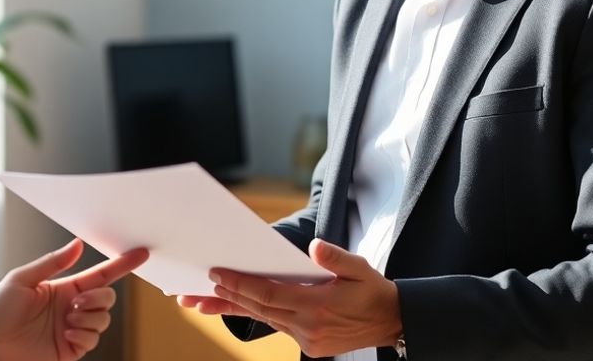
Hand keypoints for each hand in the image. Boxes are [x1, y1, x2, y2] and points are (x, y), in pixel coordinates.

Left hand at [0, 238, 148, 360]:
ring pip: (103, 318)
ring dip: (89, 317)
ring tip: (67, 320)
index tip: (140, 253)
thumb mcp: (21, 279)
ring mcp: (73, 329)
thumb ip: (52, 262)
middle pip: (107, 297)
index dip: (121, 264)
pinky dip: (83, 335)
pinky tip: (65, 335)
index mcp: (64, 288)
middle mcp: (72, 308)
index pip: (99, 274)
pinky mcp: (71, 350)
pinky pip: (93, 339)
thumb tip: (77, 244)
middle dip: (98, 297)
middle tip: (75, 303)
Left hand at [178, 239, 400, 357]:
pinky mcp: (309, 346)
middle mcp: (308, 327)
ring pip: (264, 319)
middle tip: (199, 288)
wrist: (393, 322)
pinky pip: (277, 326)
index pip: (269, 294)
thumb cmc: (374, 291)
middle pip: (259, 309)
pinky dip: (257, 314)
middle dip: (227, 297)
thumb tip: (314, 248)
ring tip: (205, 301)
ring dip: (235, 308)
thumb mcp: (360, 269)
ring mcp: (307, 339)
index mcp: (318, 306)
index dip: (240, 284)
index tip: (217, 274)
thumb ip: (336, 258)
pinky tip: (239, 306)